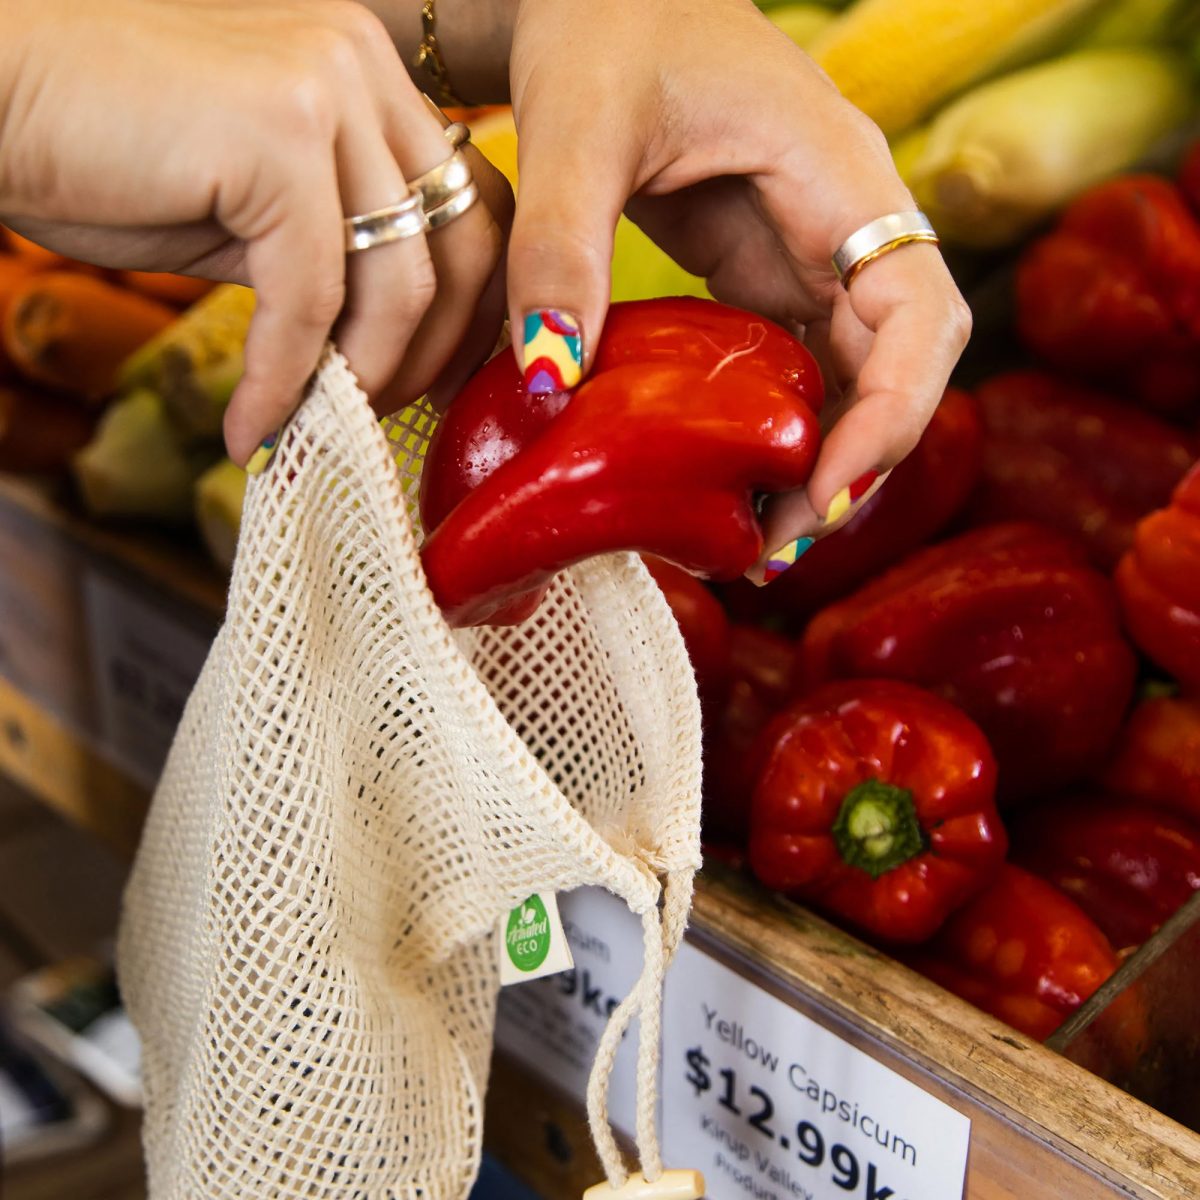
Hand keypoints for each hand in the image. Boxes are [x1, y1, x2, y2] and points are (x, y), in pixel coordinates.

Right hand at [0, 0, 512, 463]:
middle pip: (462, 245)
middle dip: (430, 357)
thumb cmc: (108, 159)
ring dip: (362, 380)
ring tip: (314, 427)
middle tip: (375, 418)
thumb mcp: (258, 211)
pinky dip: (286, 381)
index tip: (433, 386)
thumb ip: (338, 255)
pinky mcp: (275, 135)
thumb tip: (400, 348)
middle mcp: (363, 65)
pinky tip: (252, 425)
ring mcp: (325, 88)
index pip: (476, 207)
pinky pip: (311, 299)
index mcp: (372, 76)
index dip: (475, 312)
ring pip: (399, 283)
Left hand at [503, 0, 970, 576]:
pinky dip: (777, 431)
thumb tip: (548, 383)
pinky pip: (796, 368)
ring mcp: (811, 252)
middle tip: (776, 546)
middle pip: (902, 366)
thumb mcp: (578, 126)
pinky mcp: (768, 274)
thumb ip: (561, 249)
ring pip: (856, 379)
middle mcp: (845, 222)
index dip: (895, 414)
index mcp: (837, 174)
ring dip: (820, 462)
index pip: (919, 312)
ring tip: (752, 540)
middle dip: (857, 463)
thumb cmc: (608, 25)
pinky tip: (727, 483)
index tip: (826, 491)